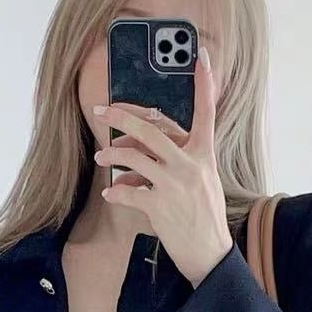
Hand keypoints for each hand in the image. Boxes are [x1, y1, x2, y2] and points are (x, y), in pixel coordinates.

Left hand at [93, 45, 232, 287]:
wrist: (211, 254)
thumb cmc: (206, 217)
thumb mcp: (204, 181)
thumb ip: (182, 160)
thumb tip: (144, 155)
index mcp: (204, 155)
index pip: (205, 113)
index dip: (204, 85)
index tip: (200, 57)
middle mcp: (190, 165)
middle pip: (151, 130)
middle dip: (122, 116)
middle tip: (102, 110)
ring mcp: (173, 185)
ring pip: (133, 157)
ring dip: (111, 154)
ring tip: (101, 156)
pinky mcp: (159, 206)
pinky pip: (128, 191)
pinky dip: (116, 191)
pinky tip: (111, 192)